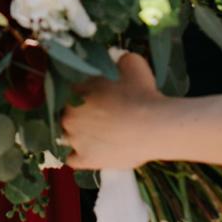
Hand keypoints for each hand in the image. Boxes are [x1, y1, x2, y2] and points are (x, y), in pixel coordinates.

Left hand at [60, 53, 161, 169]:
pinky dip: (78, 154)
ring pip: (66, 136)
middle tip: (99, 113)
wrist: (154, 127)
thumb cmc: (142, 92)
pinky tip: (89, 149)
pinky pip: (72, 159)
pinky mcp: (85, 160)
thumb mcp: (131, 63)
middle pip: (67, 113)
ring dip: (77, 133)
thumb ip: (116, 61)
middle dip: (79, 112)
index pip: (71, 90)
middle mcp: (69, 116)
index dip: (84, 91)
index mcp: (75, 91)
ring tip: (95, 133)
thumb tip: (114, 62)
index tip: (96, 94)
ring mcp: (75, 141)